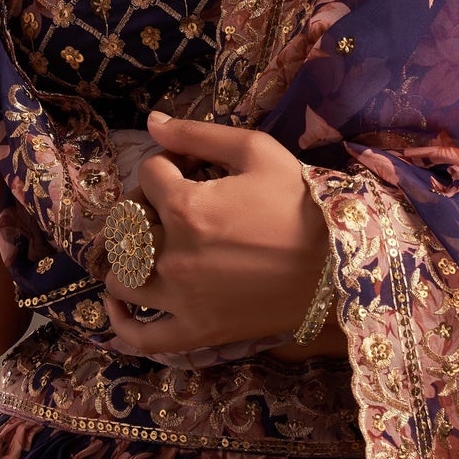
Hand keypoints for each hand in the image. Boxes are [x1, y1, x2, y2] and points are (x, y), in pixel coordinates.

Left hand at [99, 110, 343, 361]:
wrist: (340, 262)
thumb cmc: (302, 202)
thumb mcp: (257, 152)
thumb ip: (199, 134)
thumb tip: (152, 121)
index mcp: (186, 206)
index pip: (148, 173)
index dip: (167, 163)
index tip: (189, 168)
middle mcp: (173, 254)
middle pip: (127, 223)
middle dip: (144, 204)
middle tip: (173, 202)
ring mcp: (181, 299)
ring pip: (122, 277)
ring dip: (126, 257)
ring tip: (149, 247)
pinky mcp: (196, 332)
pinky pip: (142, 337)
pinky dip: (121, 324)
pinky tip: (119, 305)